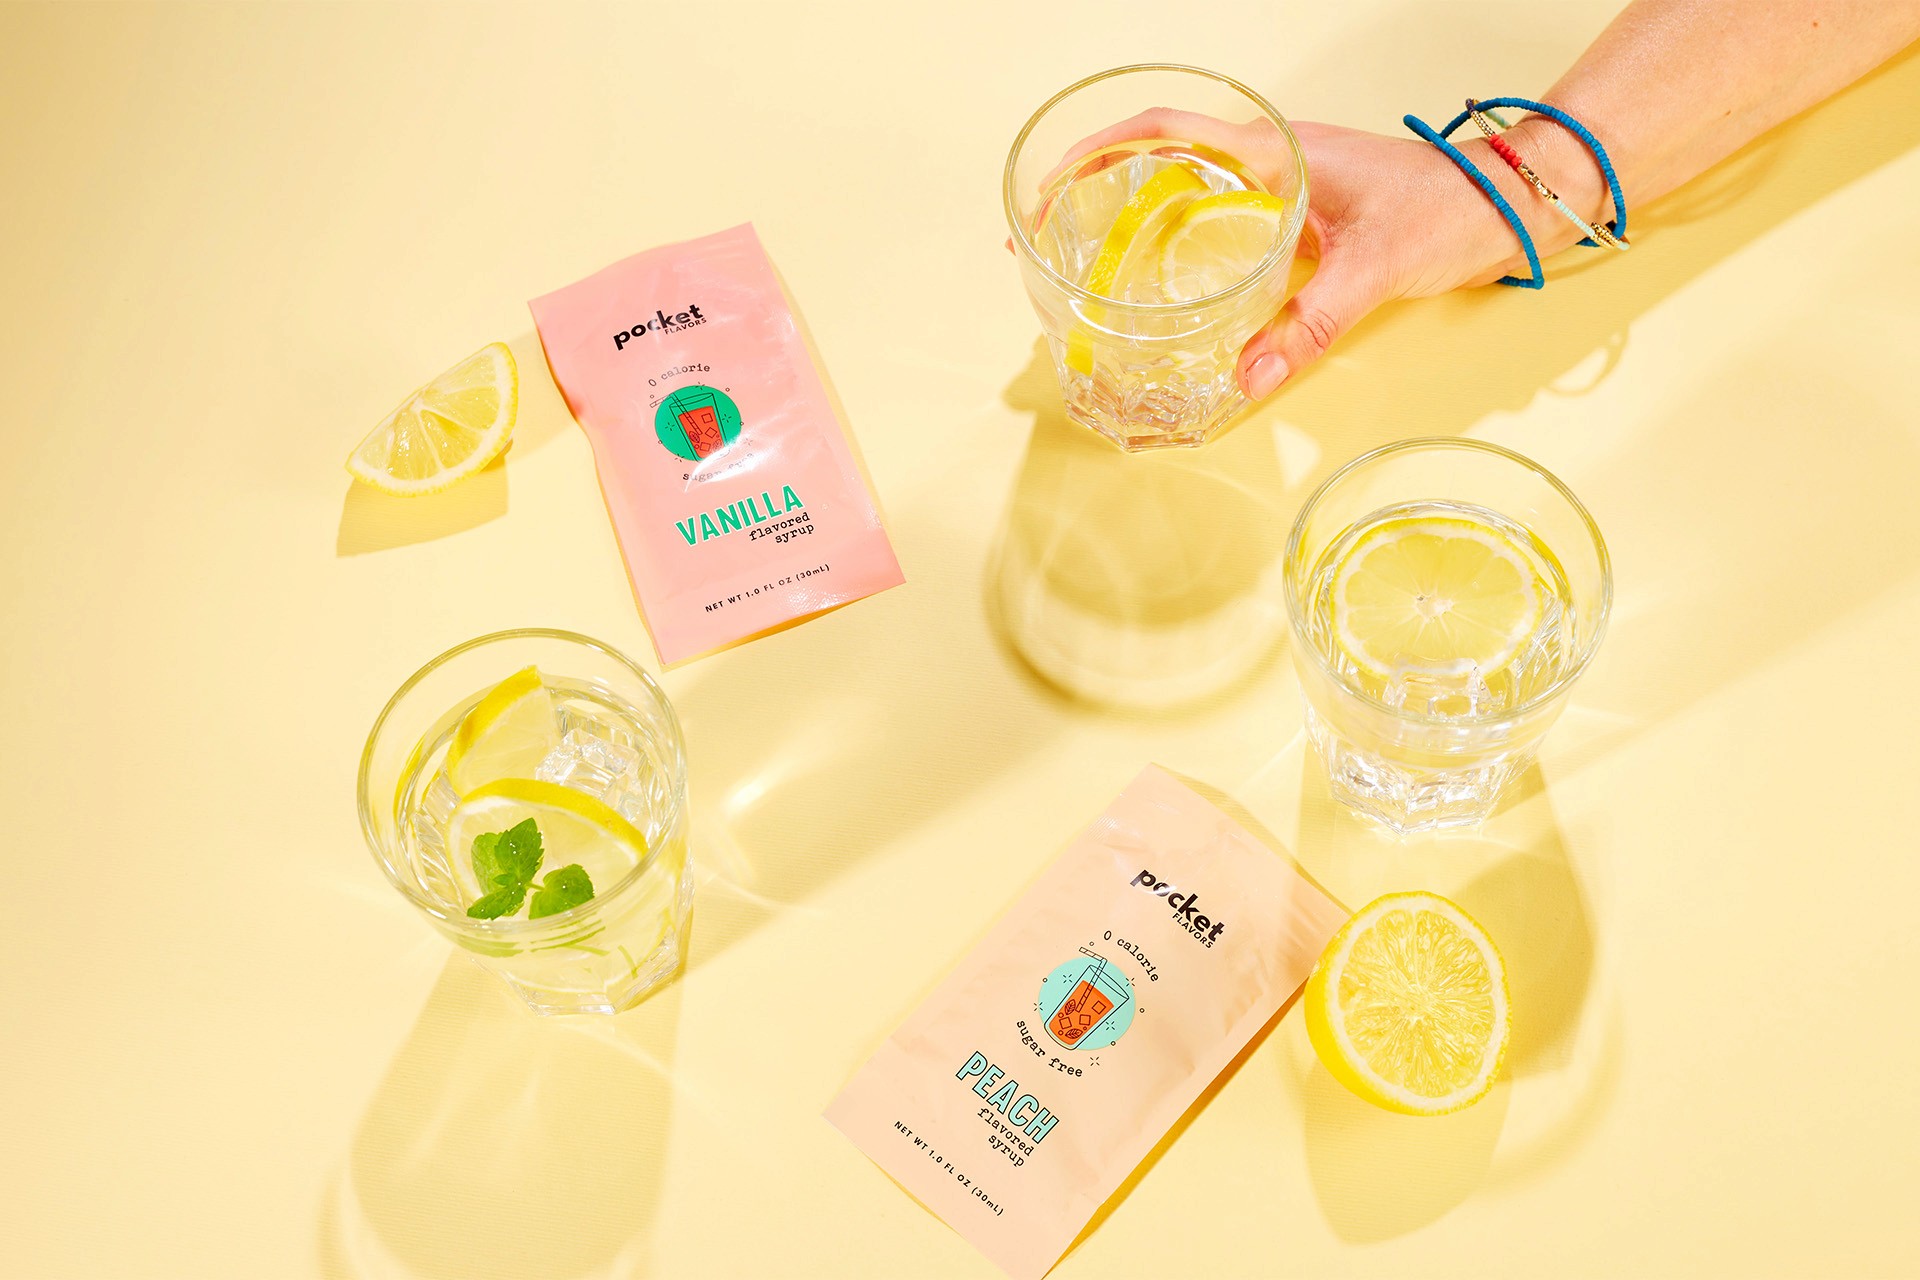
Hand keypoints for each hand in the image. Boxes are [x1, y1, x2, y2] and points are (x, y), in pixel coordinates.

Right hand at [1041, 108, 1599, 398]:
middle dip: (1093, 184)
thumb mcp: (1374, 271)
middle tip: (1044, 230)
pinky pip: (1217, 210)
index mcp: (1276, 152)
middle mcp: (1272, 158)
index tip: (1050, 186)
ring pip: (1184, 182)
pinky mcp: (1299, 208)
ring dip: (1129, 206)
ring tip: (1083, 249)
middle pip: (1157, 154)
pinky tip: (1163, 273)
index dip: (1097, 153)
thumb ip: (1308, 328)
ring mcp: (1283, 181)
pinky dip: (1175, 232)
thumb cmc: (1451, 209)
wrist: (1511, 199)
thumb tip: (1245, 381)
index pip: (1164, 131)